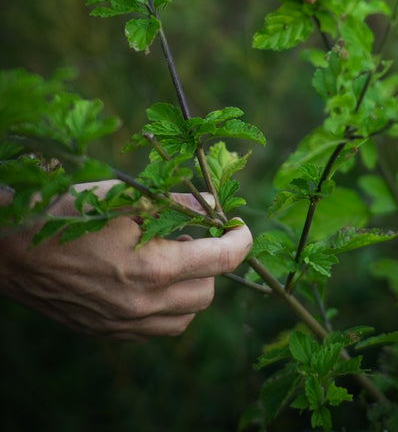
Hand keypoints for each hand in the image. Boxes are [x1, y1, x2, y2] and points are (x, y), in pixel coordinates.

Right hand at [0, 181, 251, 340]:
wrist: (15, 252)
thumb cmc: (70, 214)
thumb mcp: (126, 196)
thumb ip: (176, 203)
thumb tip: (214, 207)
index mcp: (154, 266)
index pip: (223, 260)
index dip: (241, 241)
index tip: (241, 227)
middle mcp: (145, 304)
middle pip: (208, 293)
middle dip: (212, 263)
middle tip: (195, 237)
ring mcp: (126, 324)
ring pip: (185, 316)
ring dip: (191, 288)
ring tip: (172, 259)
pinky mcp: (109, 333)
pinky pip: (157, 329)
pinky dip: (167, 307)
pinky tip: (150, 281)